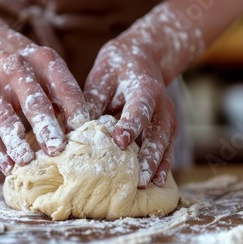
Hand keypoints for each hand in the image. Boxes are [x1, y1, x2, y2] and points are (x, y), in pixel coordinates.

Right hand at [0, 25, 88, 174]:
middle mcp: (16, 68)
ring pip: (5, 117)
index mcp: (43, 59)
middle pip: (34, 101)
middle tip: (57, 149)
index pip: (64, 86)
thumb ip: (61, 94)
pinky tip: (7, 166)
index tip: (83, 131)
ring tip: (27, 161)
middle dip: (46, 127)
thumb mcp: (44, 66)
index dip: (75, 109)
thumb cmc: (23, 63)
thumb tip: (80, 130)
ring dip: (16, 141)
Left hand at [84, 27, 177, 188]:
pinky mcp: (168, 129)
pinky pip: (168, 149)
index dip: (130, 125)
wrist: (142, 58)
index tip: (120, 142)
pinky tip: (157, 182)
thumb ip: (92, 102)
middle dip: (149, 157)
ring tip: (148, 185)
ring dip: (158, 166)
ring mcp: (168, 118)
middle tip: (139, 179)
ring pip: (166, 144)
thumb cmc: (115, 71)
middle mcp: (162, 104)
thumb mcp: (101, 79)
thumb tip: (74, 129)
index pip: (139, 108)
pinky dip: (163, 165)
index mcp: (144, 88)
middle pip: (158, 133)